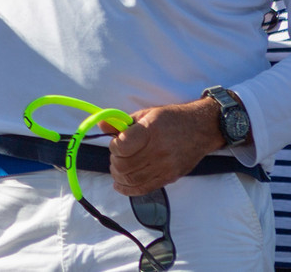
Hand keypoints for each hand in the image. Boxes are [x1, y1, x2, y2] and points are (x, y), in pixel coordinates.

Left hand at [105, 98, 224, 194]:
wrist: (202, 129)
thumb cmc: (172, 119)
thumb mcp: (146, 114)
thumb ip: (123, 123)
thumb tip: (101, 125)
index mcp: (150, 131)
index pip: (122, 146)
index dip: (113, 146)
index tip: (115, 143)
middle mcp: (158, 151)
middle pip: (124, 165)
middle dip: (114, 162)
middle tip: (115, 156)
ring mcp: (165, 167)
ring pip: (132, 179)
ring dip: (118, 176)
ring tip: (117, 169)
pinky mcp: (170, 177)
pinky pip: (145, 188)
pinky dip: (129, 189)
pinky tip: (120, 185)